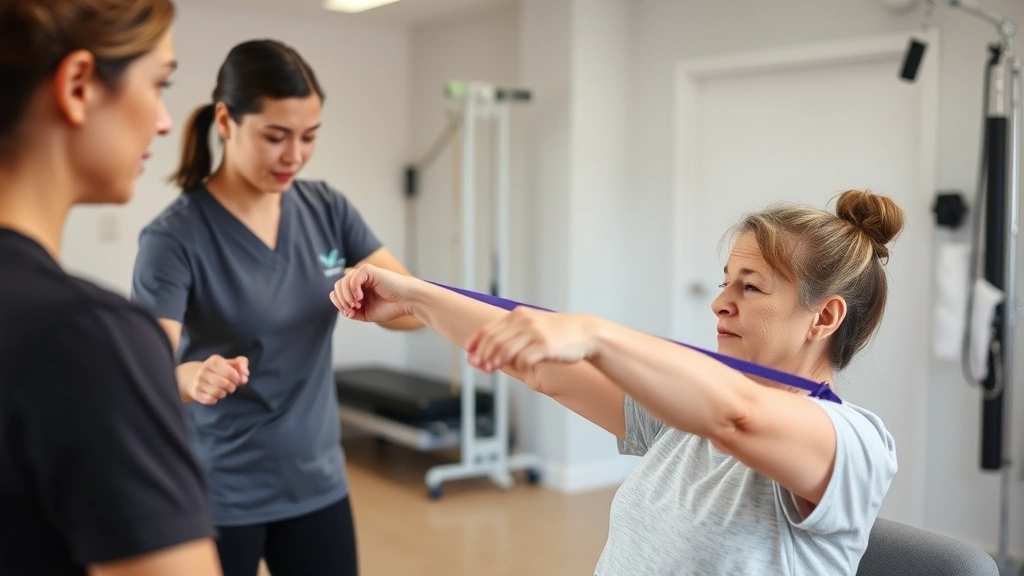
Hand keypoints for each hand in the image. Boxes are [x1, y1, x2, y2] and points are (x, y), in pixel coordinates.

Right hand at [190, 355, 248, 404]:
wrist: (194, 375)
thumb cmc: (219, 369)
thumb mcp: (231, 362)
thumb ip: (242, 363)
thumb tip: (246, 375)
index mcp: (214, 361)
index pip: (230, 373)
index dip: (237, 379)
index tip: (237, 380)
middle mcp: (204, 370)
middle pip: (224, 383)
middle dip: (232, 387)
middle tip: (231, 386)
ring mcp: (198, 382)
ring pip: (217, 392)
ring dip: (224, 393)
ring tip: (224, 390)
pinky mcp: (196, 392)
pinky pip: (209, 399)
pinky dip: (215, 399)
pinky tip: (215, 395)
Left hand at [331, 264, 414, 323]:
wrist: (407, 302)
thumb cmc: (391, 307)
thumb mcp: (366, 314)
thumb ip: (352, 312)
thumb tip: (342, 310)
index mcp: (357, 289)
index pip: (337, 293)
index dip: (339, 304)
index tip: (351, 313)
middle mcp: (358, 280)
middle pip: (337, 287)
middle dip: (341, 301)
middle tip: (354, 309)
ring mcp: (363, 274)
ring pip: (342, 282)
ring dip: (347, 297)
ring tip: (358, 304)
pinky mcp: (368, 270)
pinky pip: (352, 278)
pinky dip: (353, 290)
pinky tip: (361, 297)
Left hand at [466, 307, 602, 373]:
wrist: (585, 333)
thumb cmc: (556, 334)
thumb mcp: (532, 327)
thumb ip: (512, 335)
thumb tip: (488, 352)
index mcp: (518, 315)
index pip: (489, 329)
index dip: (476, 343)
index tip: (469, 355)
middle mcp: (524, 321)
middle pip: (493, 340)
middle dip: (483, 355)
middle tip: (481, 367)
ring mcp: (535, 332)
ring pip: (505, 350)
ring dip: (495, 362)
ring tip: (492, 369)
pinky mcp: (546, 345)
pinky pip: (524, 359)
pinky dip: (519, 366)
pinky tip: (522, 369)